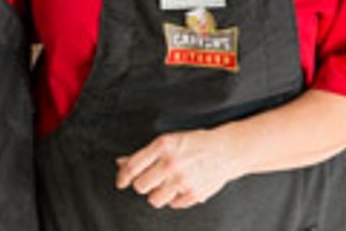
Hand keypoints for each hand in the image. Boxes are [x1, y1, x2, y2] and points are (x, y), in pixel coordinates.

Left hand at [115, 130, 239, 209]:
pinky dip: (174, 199)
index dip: (122, 177)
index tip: (121, 182)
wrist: (225, 150)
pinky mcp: (194, 194)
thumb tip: (120, 163)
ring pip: (154, 200)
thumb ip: (144, 154)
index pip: (132, 166)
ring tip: (165, 186)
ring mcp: (183, 180)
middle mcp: (171, 163)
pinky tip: (180, 188)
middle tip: (150, 180)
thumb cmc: (193, 144)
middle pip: (141, 186)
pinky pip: (173, 205)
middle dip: (143, 184)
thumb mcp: (167, 141)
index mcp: (162, 146)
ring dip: (157, 195)